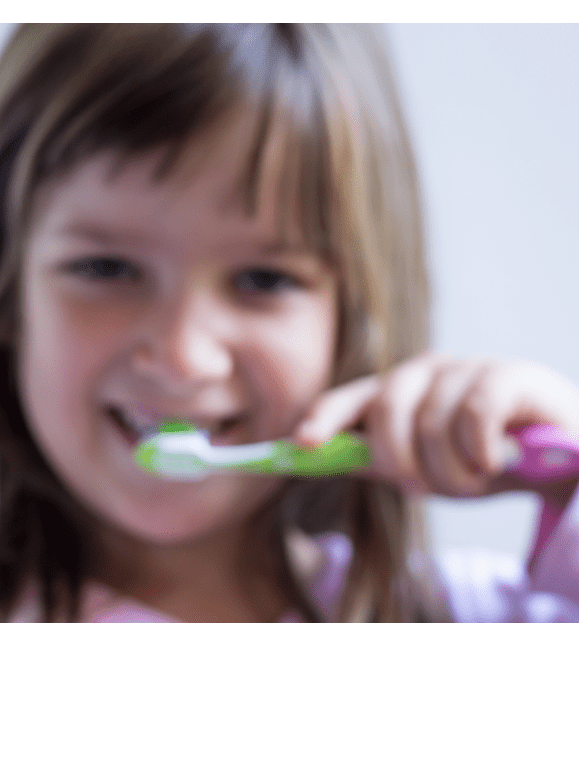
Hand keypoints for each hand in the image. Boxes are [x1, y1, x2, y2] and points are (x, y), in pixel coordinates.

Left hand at [293, 353, 578, 503]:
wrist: (560, 458)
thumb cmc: (484, 460)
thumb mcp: (426, 466)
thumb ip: (379, 460)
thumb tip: (323, 459)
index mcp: (396, 392)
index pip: (349, 400)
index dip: (324, 418)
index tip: (303, 444)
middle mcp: (424, 371)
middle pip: (386, 413)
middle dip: (402, 462)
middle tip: (423, 487)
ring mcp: (465, 368)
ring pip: (431, 424)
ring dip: (451, 470)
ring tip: (475, 479)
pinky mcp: (508, 374)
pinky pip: (474, 415)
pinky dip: (480, 450)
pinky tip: (494, 460)